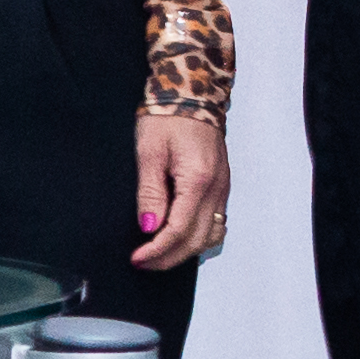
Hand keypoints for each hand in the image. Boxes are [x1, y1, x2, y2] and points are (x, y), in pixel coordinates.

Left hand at [128, 110, 232, 271]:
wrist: (192, 96)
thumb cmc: (168, 118)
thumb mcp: (150, 153)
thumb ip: (151, 193)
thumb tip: (149, 226)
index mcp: (198, 180)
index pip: (179, 229)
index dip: (157, 249)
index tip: (137, 258)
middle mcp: (216, 189)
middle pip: (197, 239)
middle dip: (168, 257)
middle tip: (142, 263)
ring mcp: (222, 189)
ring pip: (211, 236)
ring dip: (185, 252)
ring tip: (159, 255)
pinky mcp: (221, 187)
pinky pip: (216, 223)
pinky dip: (199, 238)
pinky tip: (181, 239)